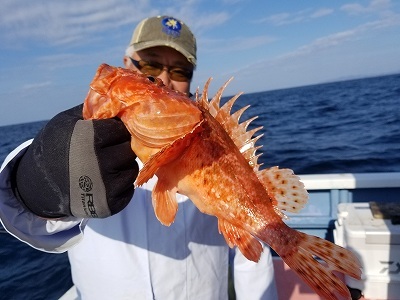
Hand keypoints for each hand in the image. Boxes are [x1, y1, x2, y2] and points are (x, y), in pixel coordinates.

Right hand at [13, 104, 137, 218]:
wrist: (38, 186)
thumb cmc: (54, 147)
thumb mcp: (66, 121)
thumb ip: (93, 110)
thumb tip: (118, 99)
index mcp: (89, 138)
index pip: (122, 128)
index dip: (118, 129)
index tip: (111, 131)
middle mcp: (99, 162)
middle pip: (130, 148)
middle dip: (123, 146)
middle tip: (110, 148)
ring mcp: (105, 187)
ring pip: (132, 168)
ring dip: (123, 165)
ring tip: (105, 165)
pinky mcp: (110, 205)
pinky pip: (129, 189)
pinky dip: (121, 184)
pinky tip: (105, 180)